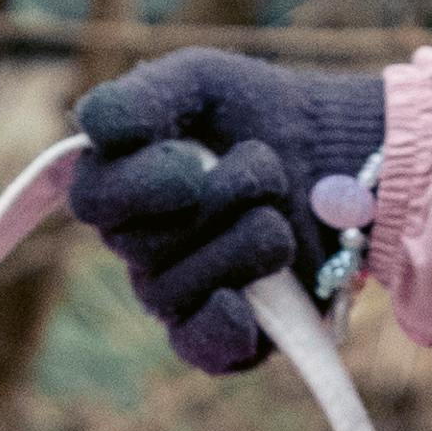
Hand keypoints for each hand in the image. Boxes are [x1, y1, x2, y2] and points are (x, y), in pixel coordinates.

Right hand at [72, 52, 395, 375]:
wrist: (338, 155)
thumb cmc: (258, 115)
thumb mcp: (198, 81)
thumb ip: (140, 97)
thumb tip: (98, 133)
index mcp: (120, 189)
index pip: (93, 202)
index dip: (139, 188)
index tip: (190, 165)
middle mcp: (140, 249)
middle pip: (144, 248)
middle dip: (221, 200)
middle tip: (265, 171)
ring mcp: (181, 296)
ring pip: (181, 288)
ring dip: (252, 239)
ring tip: (282, 214)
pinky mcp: (227, 336)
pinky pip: (201, 349)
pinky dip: (222, 328)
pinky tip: (244, 302)